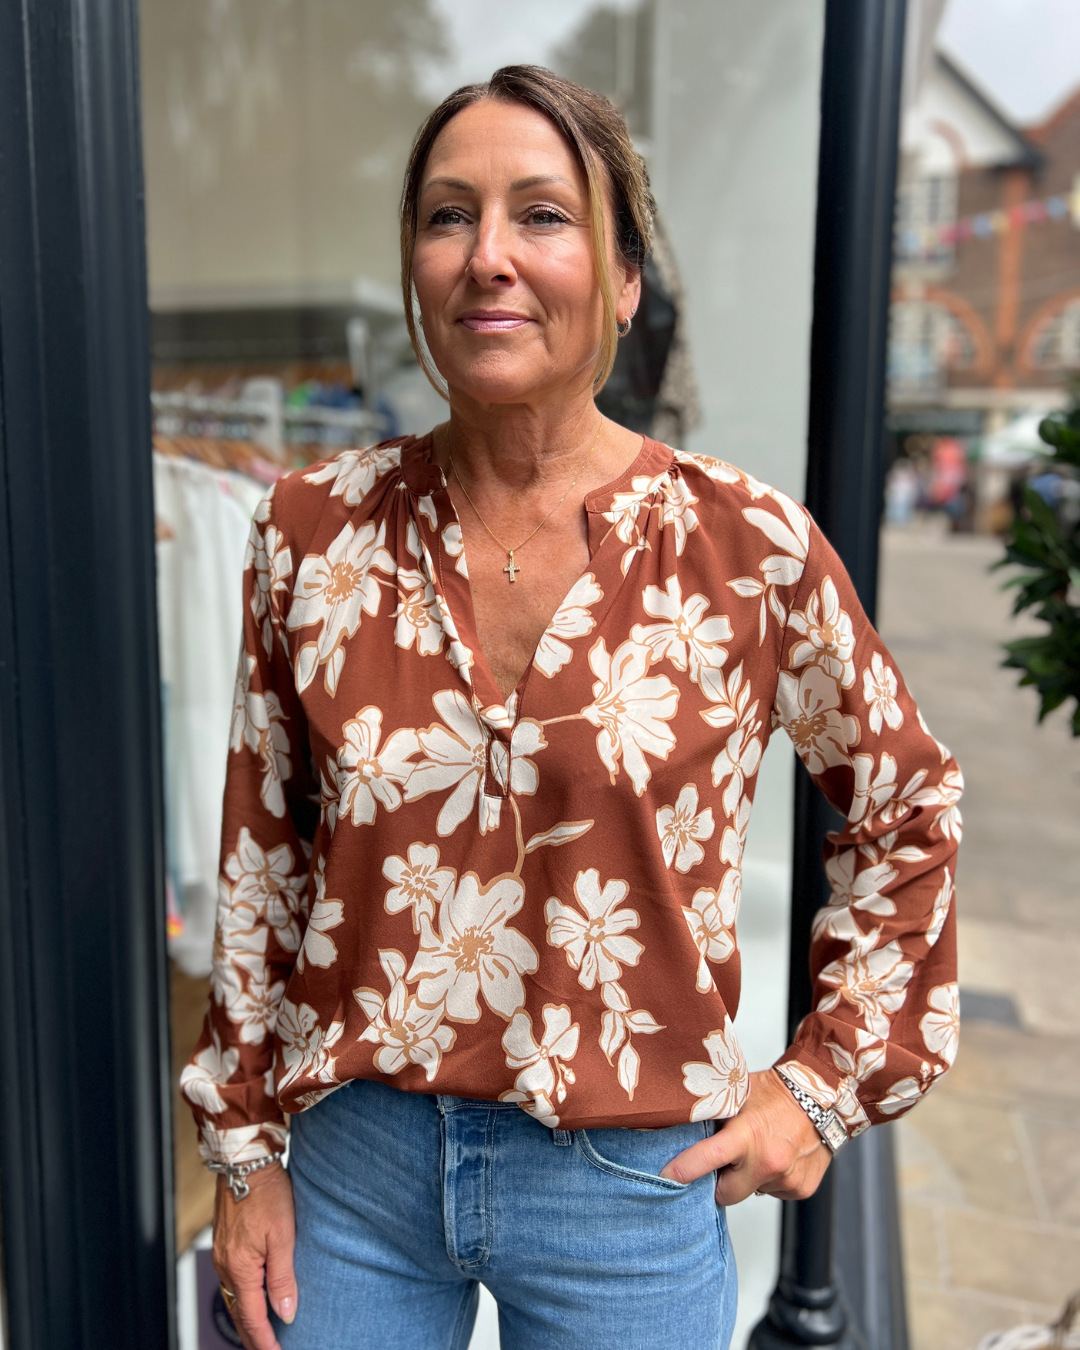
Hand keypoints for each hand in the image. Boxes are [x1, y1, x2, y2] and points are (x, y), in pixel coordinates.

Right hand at [212, 1163, 296, 1349]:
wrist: (246, 1162)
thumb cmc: (267, 1193)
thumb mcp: (283, 1236)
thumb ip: (283, 1278)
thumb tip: (285, 1313)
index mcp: (240, 1267)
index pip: (251, 1318)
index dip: (264, 1342)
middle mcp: (226, 1266)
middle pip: (238, 1313)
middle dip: (253, 1338)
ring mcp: (222, 1255)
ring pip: (234, 1298)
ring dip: (247, 1319)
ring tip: (263, 1335)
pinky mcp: (224, 1245)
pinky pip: (232, 1282)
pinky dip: (243, 1299)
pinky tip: (253, 1299)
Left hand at [659, 1068, 831, 1203]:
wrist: (823, 1098)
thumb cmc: (776, 1093)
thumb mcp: (738, 1096)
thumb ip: (712, 1115)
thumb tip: (677, 1125)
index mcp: (748, 1135)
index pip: (708, 1158)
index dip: (684, 1170)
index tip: (665, 1178)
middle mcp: (768, 1162)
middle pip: (725, 1194)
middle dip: (719, 1182)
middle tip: (723, 1161)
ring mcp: (787, 1180)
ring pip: (751, 1192)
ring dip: (749, 1177)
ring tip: (759, 1148)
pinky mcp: (801, 1190)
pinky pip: (773, 1191)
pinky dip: (771, 1179)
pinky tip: (778, 1155)